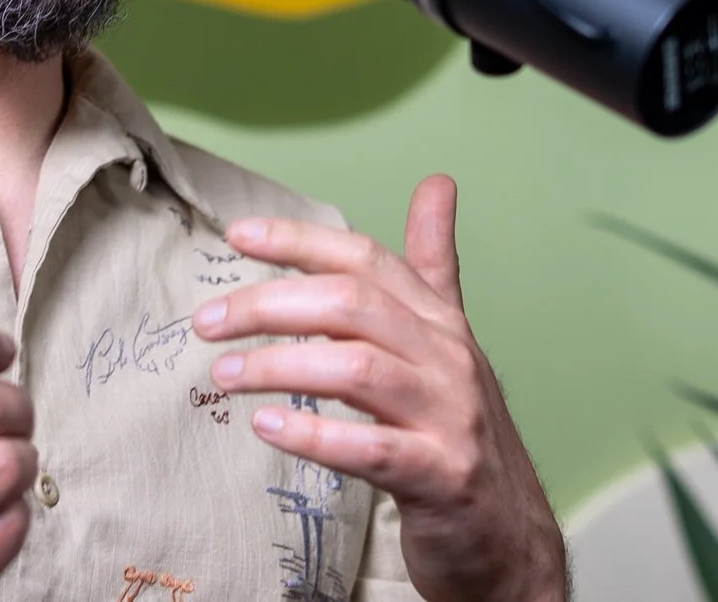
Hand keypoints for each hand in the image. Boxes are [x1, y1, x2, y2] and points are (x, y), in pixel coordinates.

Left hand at [191, 176, 565, 601]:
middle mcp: (448, 359)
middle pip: (351, 304)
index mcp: (440, 321)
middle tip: (208, 321)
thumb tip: (437, 182)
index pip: (365, 259)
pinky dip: (315, 435)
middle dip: (269, 304)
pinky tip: (268, 426)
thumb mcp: (448, 340)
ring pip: (356, 369)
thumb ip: (431, 264)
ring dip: (278, 366)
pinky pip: (372, 448)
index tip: (237, 235)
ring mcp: (448, 418)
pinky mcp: (441, 477)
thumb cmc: (459, 431)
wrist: (510, 534)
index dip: (299, 241)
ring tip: (222, 374)